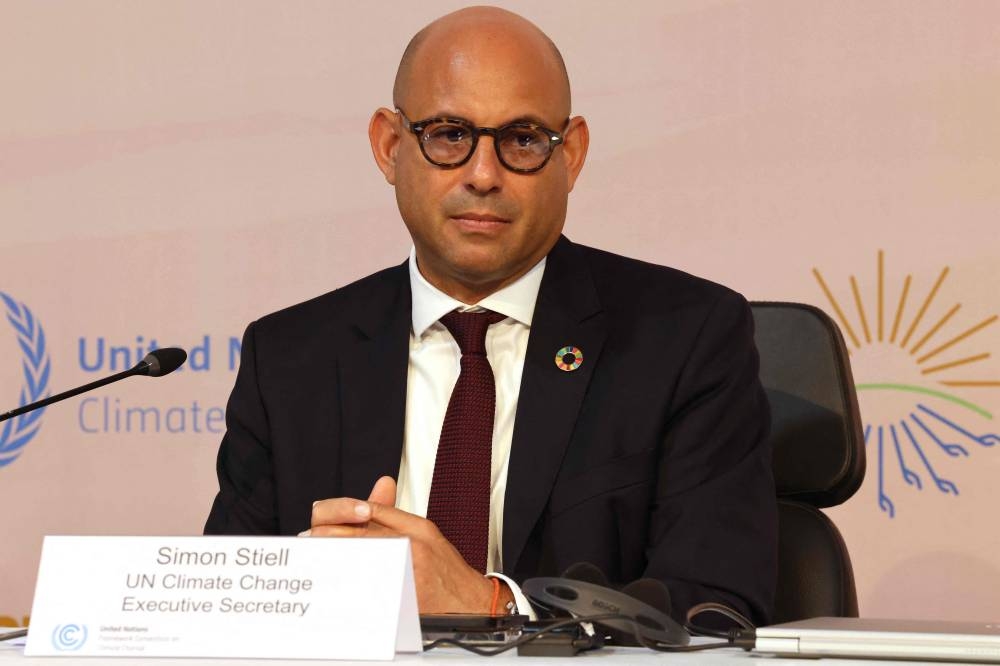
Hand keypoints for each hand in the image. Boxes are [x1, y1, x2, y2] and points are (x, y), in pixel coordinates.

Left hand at [306, 476, 510, 613]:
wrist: (474, 605)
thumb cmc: (449, 574)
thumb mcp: (425, 537)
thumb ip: (394, 518)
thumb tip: (372, 497)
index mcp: (417, 528)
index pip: (371, 510)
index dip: (340, 512)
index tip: (320, 518)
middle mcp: (414, 544)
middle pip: (361, 530)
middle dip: (329, 533)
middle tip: (309, 538)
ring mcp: (409, 569)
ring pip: (361, 553)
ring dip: (333, 554)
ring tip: (314, 556)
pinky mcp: (405, 594)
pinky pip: (370, 583)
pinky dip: (349, 579)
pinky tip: (333, 579)